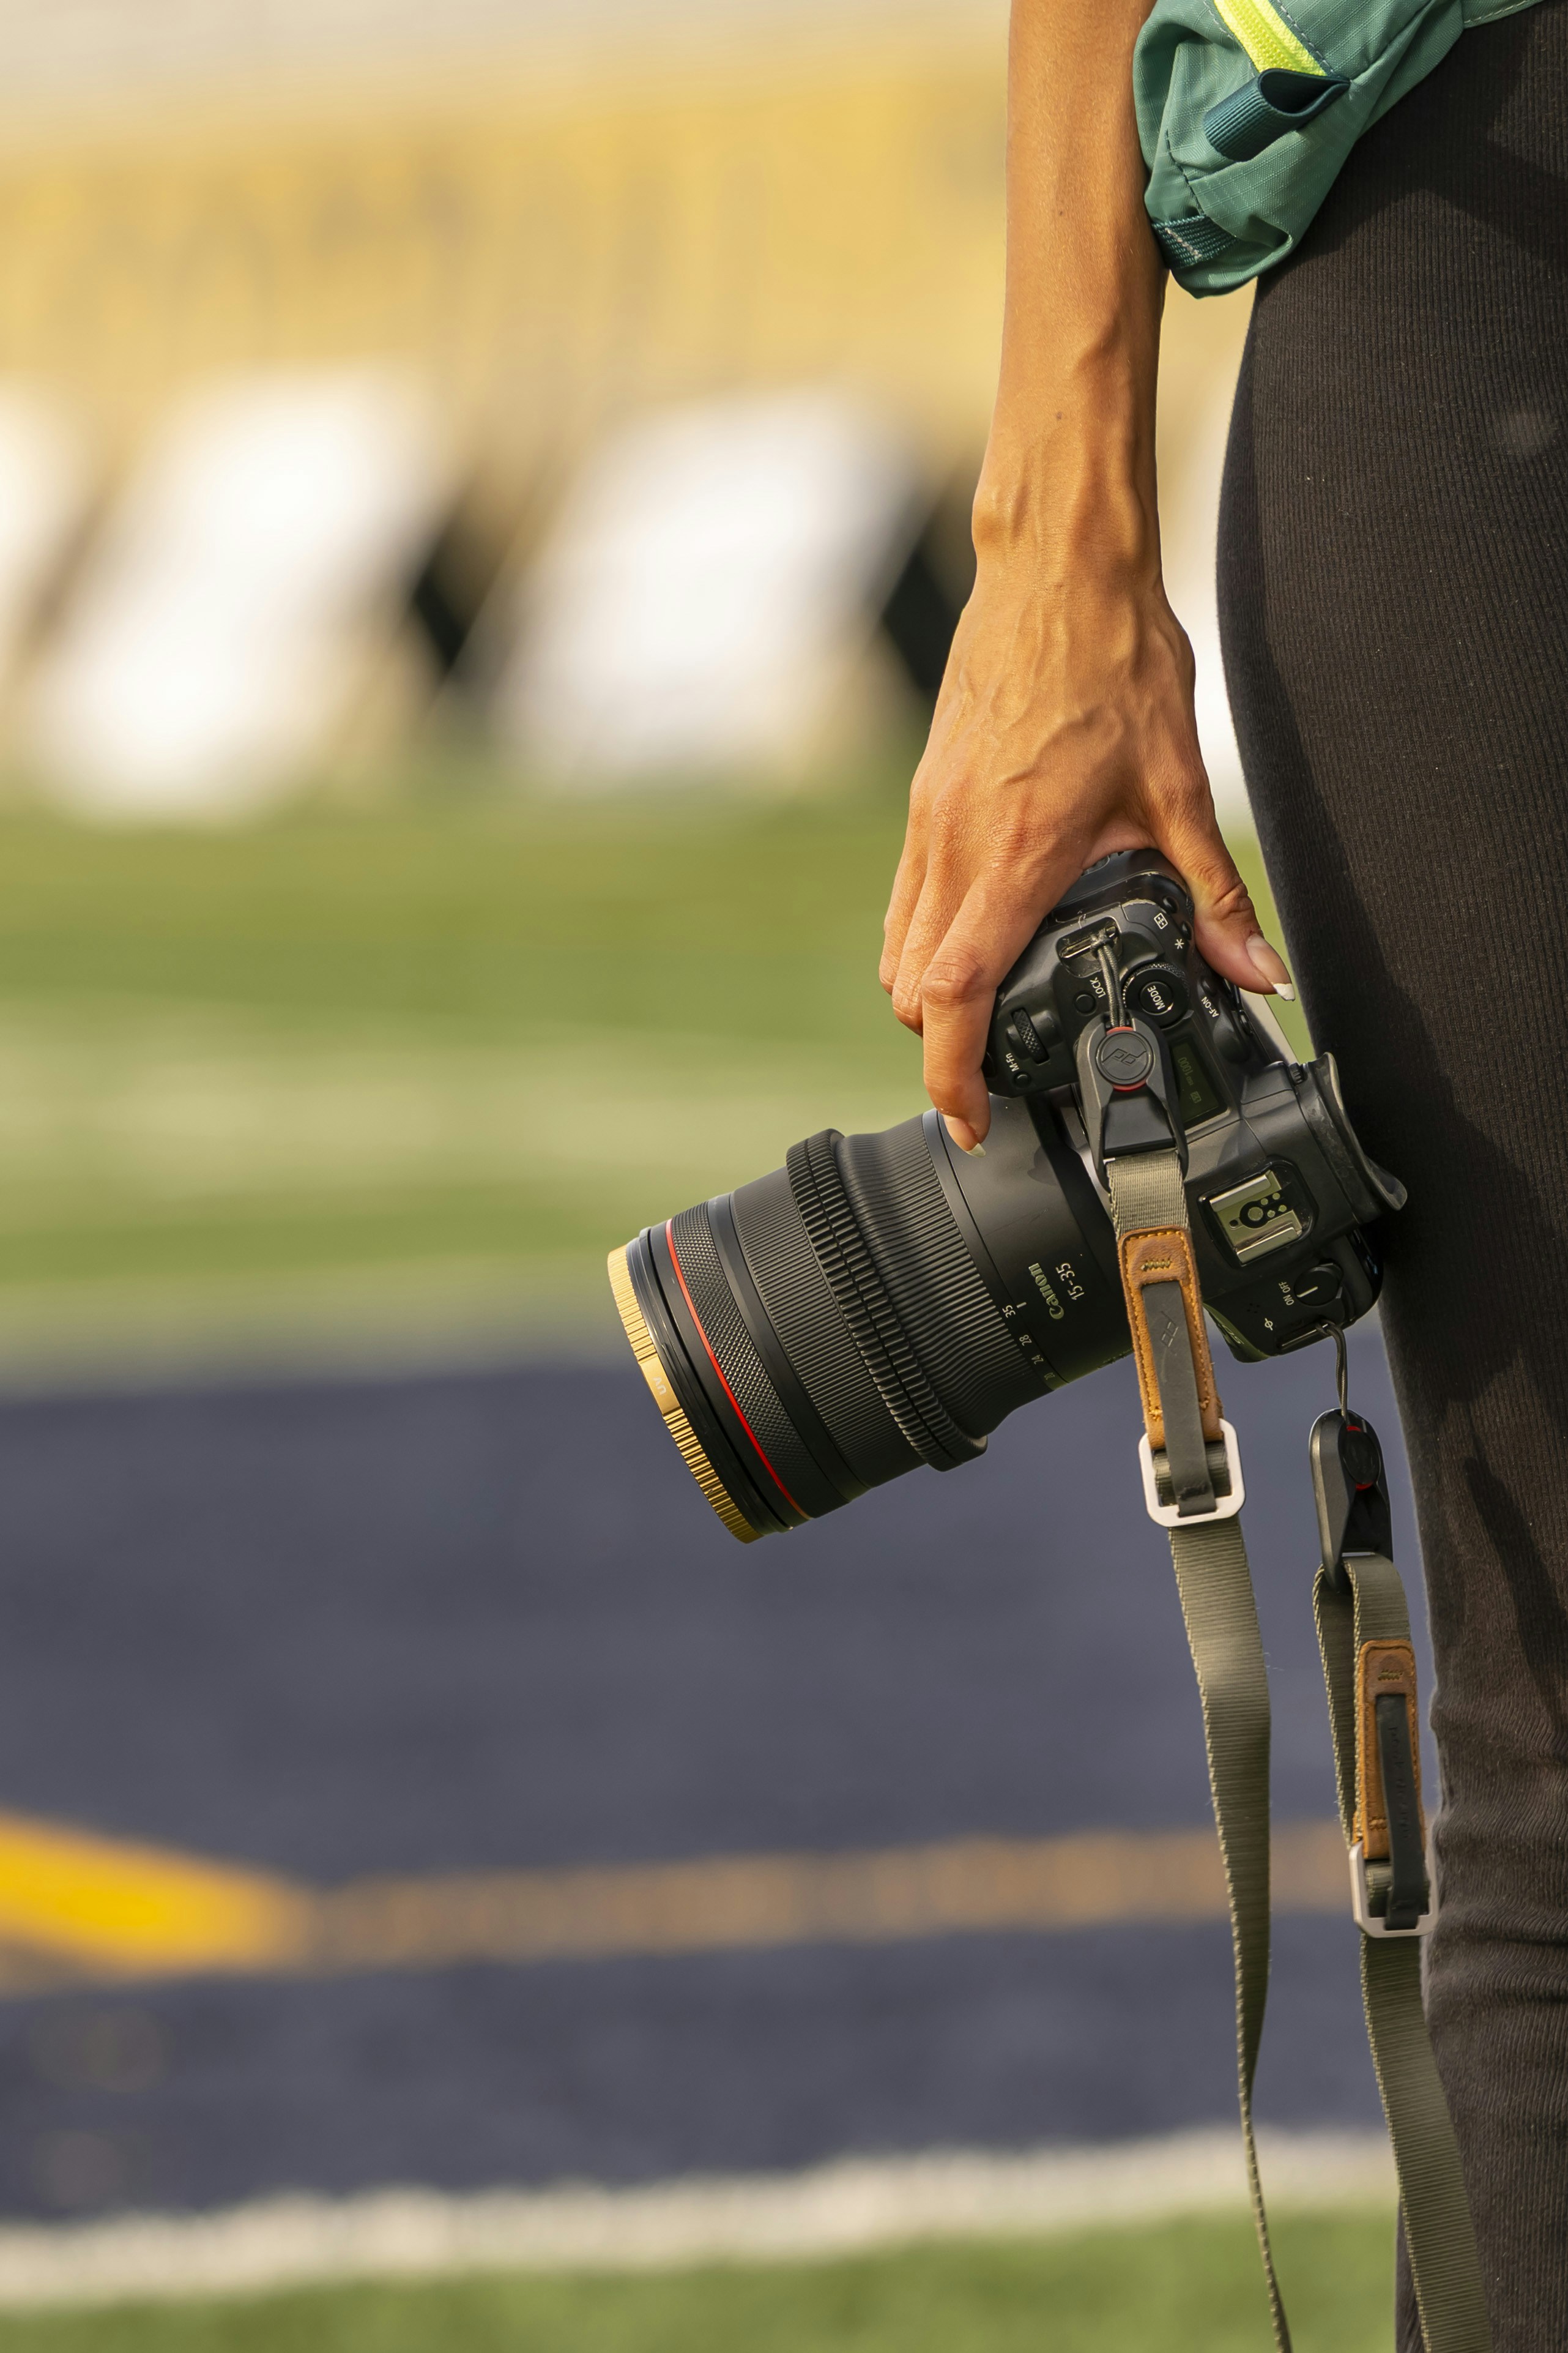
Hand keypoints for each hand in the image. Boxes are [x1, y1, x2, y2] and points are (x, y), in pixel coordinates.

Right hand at [879, 549, 1292, 1151]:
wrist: (1055, 573)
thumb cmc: (1113, 662)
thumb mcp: (1179, 787)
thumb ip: (1213, 896)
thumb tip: (1257, 974)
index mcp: (1013, 855)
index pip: (954, 994)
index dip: (952, 1072)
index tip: (970, 1117)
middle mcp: (954, 846)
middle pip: (912, 990)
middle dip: (945, 1045)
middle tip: (999, 1070)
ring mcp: (928, 823)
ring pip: (898, 950)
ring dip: (932, 996)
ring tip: (991, 1012)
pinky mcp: (924, 801)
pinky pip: (905, 900)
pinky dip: (927, 941)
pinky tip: (984, 931)